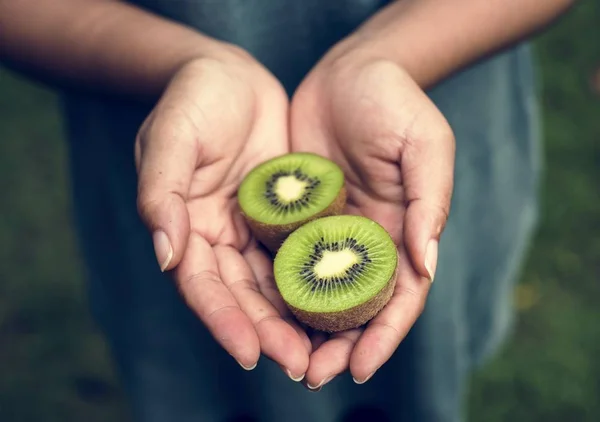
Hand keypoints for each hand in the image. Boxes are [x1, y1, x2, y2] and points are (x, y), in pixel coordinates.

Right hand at [135, 46, 309, 379]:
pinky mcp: (284, 216)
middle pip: (243, 297)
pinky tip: (343, 302)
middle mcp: (219, 238)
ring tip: (325, 351)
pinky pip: (302, 253)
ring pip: (276, 284)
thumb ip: (161, 194)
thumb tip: (166, 257)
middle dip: (269, 333)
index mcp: (186, 228)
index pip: (202, 286)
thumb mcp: (172, 138)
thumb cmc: (193, 100)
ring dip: (297, 319)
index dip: (223, 321)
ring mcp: (253, 229)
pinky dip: (318, 280)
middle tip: (300, 366)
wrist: (230, 74)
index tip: (249, 354)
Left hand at [290, 42, 454, 388]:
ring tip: (280, 358)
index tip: (360, 368)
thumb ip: (428, 202)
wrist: (349, 72)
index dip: (383, 336)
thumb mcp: (424, 144)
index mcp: (402, 232)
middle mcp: (366, 241)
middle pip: (355, 307)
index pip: (399, 297)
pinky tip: (258, 311)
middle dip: (338, 345)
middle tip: (311, 376)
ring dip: (302, 329)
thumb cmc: (395, 102)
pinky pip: (286, 258)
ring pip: (316, 293)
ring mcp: (330, 232)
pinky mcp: (298, 217)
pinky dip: (276, 289)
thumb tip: (426, 266)